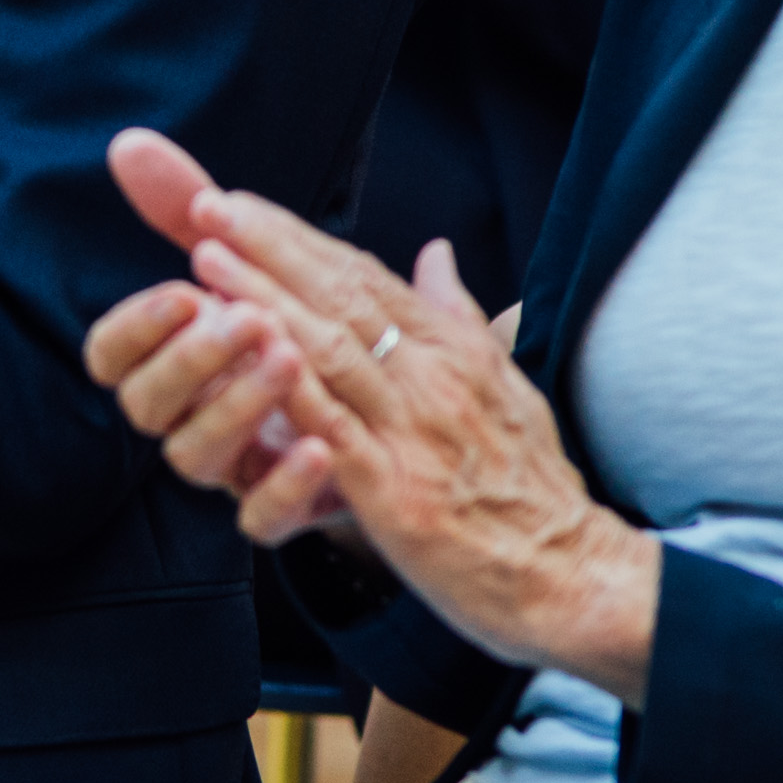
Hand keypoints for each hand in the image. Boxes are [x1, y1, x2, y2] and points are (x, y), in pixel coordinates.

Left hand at [89, 130, 655, 692]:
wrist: (574, 578)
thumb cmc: (534, 491)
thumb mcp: (507, 387)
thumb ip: (461, 318)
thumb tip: (436, 252)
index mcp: (454, 352)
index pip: (365, 277)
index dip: (299, 238)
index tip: (243, 204)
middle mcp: (433, 377)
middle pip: (341, 295)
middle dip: (269, 245)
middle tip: (207, 206)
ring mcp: (413, 431)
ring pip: (329, 347)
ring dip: (263, 298)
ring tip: (207, 259)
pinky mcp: (395, 490)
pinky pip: (330, 427)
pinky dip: (285, 386)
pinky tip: (244, 354)